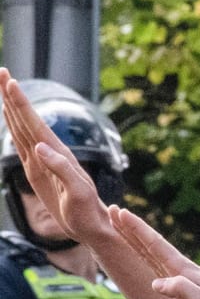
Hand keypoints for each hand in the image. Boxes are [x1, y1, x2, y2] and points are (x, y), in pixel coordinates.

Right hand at [0, 69, 108, 242]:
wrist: (91, 227)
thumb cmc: (87, 211)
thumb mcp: (78, 192)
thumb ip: (61, 169)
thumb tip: (39, 146)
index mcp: (58, 154)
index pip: (34, 122)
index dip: (20, 103)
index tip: (9, 81)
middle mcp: (49, 152)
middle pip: (25, 118)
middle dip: (12, 96)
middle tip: (1, 71)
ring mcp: (42, 159)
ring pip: (21, 127)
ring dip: (11, 106)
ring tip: (3, 85)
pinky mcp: (37, 170)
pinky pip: (21, 143)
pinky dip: (13, 127)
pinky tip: (9, 117)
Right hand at [108, 205, 199, 298]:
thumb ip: (181, 290)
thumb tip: (156, 283)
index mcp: (183, 269)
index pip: (156, 244)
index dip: (137, 229)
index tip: (121, 212)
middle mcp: (181, 269)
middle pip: (149, 244)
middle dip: (130, 227)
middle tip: (111, 209)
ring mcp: (181, 276)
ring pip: (150, 253)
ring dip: (133, 238)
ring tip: (119, 225)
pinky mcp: (180, 286)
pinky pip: (155, 266)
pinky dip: (143, 256)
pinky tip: (139, 253)